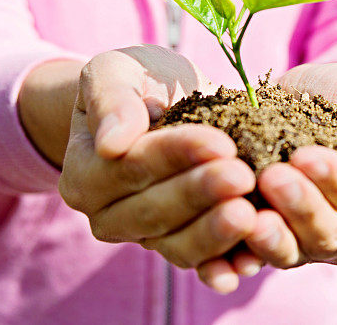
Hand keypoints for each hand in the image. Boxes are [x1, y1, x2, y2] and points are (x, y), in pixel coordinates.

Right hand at [58, 45, 258, 292]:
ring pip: (178, 245)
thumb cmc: (137, 81)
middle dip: (201, 194)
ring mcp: (146, 237)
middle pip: (155, 211)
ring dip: (215, 233)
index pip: (132, 166)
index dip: (175, 155)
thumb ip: (111, 100)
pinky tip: (251, 259)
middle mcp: (109, 216)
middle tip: (242, 177)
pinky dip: (226, 264)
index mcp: (85, 174)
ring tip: (251, 215)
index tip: (219, 142)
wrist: (161, 100)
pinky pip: (202, 263)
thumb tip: (111, 143)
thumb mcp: (117, 71)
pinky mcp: (183, 246)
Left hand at [238, 62, 336, 268]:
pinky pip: (255, 257)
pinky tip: (227, 237)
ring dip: (273, 235)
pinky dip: (242, 252)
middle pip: (331, 236)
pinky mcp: (267, 243)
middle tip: (273, 177)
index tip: (307, 155)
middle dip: (302, 207)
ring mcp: (306, 245)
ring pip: (294, 252)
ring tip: (252, 213)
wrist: (303, 94)